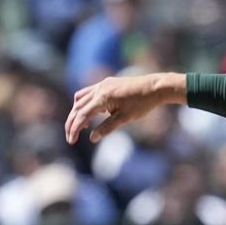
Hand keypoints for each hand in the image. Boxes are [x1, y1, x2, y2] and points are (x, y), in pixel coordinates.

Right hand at [64, 73, 186, 143]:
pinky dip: (86, 104)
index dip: (74, 129)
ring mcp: (102, 84)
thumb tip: (92, 138)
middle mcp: (99, 88)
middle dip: (72, 122)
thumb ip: (107, 128)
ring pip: (81, 98)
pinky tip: (92, 114)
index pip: (82, 115)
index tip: (71, 141)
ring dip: (77, 112)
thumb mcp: (125, 118)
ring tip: (81, 127)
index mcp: (103, 97)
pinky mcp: (107, 83)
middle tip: (70, 137)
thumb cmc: (142, 103)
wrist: (155, 87)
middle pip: (78, 107)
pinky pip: (90, 93)